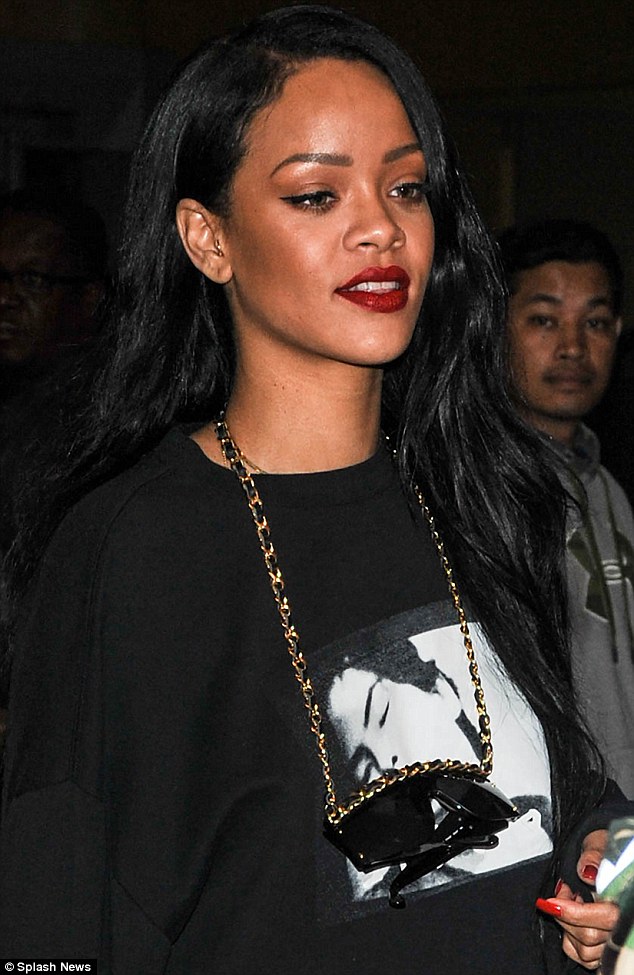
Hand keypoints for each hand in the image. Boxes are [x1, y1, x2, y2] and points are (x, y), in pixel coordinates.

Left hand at [536, 830, 618, 969]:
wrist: (608, 858)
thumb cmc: (605, 852)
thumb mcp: (599, 843)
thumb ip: (593, 856)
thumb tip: (586, 871)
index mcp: (624, 900)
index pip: (606, 917)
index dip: (574, 913)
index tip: (551, 902)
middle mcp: (622, 925)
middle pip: (590, 936)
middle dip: (566, 914)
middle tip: (564, 891)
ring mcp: (613, 940)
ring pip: (585, 950)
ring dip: (568, 926)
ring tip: (572, 903)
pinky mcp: (603, 949)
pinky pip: (582, 956)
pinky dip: (570, 941)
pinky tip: (571, 921)